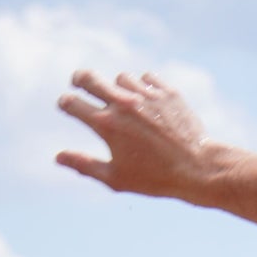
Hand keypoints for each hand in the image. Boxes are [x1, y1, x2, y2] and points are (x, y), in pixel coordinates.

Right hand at [55, 70, 217, 199]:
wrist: (199, 169)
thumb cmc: (156, 179)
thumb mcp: (117, 179)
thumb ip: (85, 165)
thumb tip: (57, 157)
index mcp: (106, 125)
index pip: (72, 103)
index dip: (65, 103)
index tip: (68, 106)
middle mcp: (123, 104)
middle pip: (88, 77)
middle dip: (79, 79)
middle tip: (80, 83)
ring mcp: (145, 95)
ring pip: (121, 78)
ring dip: (118, 87)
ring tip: (125, 103)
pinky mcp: (166, 91)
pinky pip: (147, 78)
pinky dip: (144, 87)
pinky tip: (148, 102)